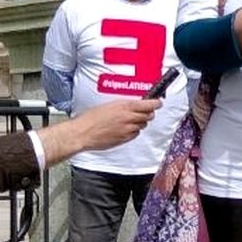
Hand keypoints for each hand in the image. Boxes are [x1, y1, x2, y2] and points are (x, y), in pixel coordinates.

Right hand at [40, 98, 160, 164]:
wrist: (82, 133)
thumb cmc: (90, 118)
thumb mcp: (108, 105)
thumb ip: (123, 106)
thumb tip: (133, 106)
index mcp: (124, 106)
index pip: (148, 104)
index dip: (156, 103)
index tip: (159, 102)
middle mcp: (128, 117)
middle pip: (148, 116)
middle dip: (148, 113)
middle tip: (145, 112)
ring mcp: (127, 129)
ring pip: (142, 125)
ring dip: (140, 122)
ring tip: (130, 121)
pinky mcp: (124, 139)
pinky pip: (135, 134)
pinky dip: (133, 131)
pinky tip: (125, 129)